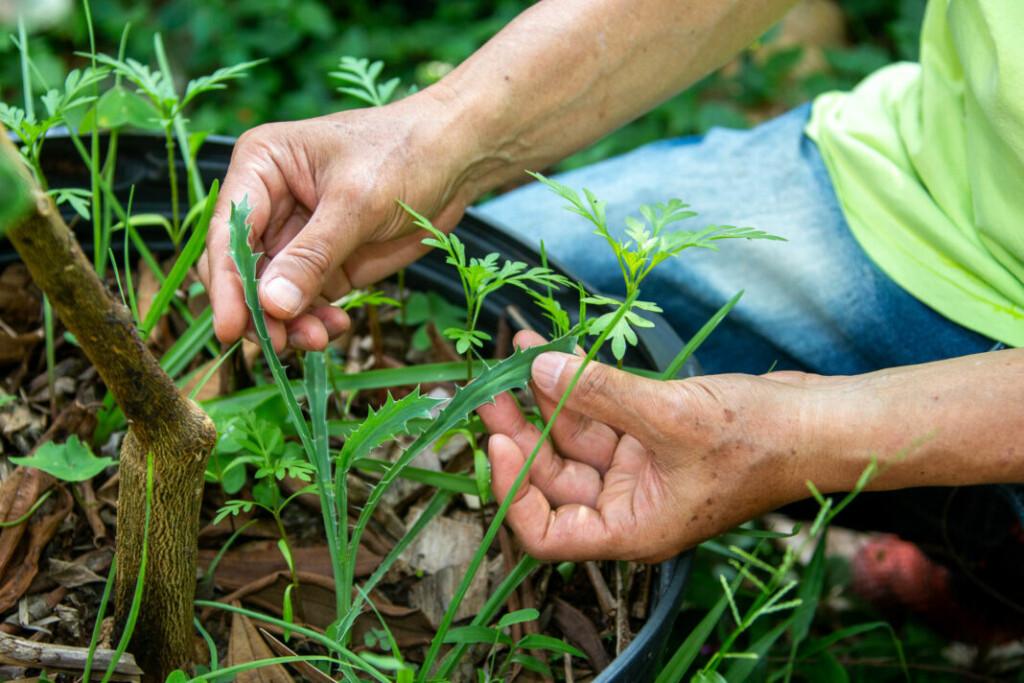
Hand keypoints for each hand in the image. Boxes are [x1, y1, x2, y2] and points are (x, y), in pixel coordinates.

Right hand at [199, 91, 478, 351]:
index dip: (227, 284)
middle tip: (282, 341)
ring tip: (319, 338)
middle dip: (259, 310)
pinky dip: (315, 320)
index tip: (230, 329)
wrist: (455, 159)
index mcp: (262, 166)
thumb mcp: (357, 202)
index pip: (228, 232)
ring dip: (289, 322)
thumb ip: (313, 255)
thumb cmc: (404, 154)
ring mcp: (297, 237)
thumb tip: (271, 305)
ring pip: (272, 293)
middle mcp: (269, 202)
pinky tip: (336, 326)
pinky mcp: (325, 263)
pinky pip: (306, 302)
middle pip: (243, 270)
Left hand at [478, 331, 818, 561]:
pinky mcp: (648, 436)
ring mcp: (637, 470)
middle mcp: (627, 505)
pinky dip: (578, 384)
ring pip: (572, 437)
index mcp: (630, 529)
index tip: (500, 443)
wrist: (819, 424)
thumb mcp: (672, 415)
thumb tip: (539, 367)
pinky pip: (599, 413)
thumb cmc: (759, 440)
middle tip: (493, 387)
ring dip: (546, 396)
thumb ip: (600, 392)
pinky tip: (554, 350)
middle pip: (551, 476)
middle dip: (521, 430)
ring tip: (520, 350)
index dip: (513, 493)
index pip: (546, 533)